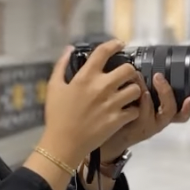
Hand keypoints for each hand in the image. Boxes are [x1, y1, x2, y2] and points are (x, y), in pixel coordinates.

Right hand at [39, 40, 141, 168]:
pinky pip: (135, 110)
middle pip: (128, 69)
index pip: (104, 52)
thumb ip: (61, 65)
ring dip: (134, 90)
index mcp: (85, 77)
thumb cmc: (57, 116)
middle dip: (129, 71)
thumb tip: (69, 49)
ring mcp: (111, 104)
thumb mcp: (53, 88)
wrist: (63, 144)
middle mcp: (101, 87)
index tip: (120, 44)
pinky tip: (126, 111)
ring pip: (136, 89)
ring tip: (128, 94)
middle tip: (125, 76)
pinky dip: (133, 110)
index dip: (115, 44)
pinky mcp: (117, 120)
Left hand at [99, 72, 189, 161]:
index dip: (189, 108)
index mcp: (163, 115)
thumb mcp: (144, 103)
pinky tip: (131, 90)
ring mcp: (144, 126)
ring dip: (146, 92)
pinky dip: (135, 101)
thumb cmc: (129, 114)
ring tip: (139, 78)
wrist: (110, 134)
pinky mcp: (131, 127)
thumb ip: (149, 89)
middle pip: (170, 111)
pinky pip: (136, 114)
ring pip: (151, 112)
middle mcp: (157, 122)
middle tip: (159, 77)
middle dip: (165, 92)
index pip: (181, 114)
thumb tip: (150, 67)